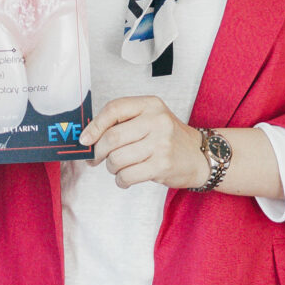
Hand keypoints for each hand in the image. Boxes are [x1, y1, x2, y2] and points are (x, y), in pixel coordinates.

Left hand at [82, 94, 207, 188]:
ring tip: (117, 167)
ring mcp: (161, 143)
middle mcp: (157, 121)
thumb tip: (88, 137)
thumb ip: (123, 122)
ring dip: (111, 167)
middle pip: (112, 137)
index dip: (94, 126)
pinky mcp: (162, 165)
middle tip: (96, 159)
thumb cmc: (168, 138)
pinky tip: (125, 178)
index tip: (85, 139)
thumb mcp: (150, 119)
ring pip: (117, 159)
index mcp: (150, 105)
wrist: (199, 156)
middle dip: (98, 152)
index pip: (114, 109)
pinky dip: (121, 180)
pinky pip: (127, 175)